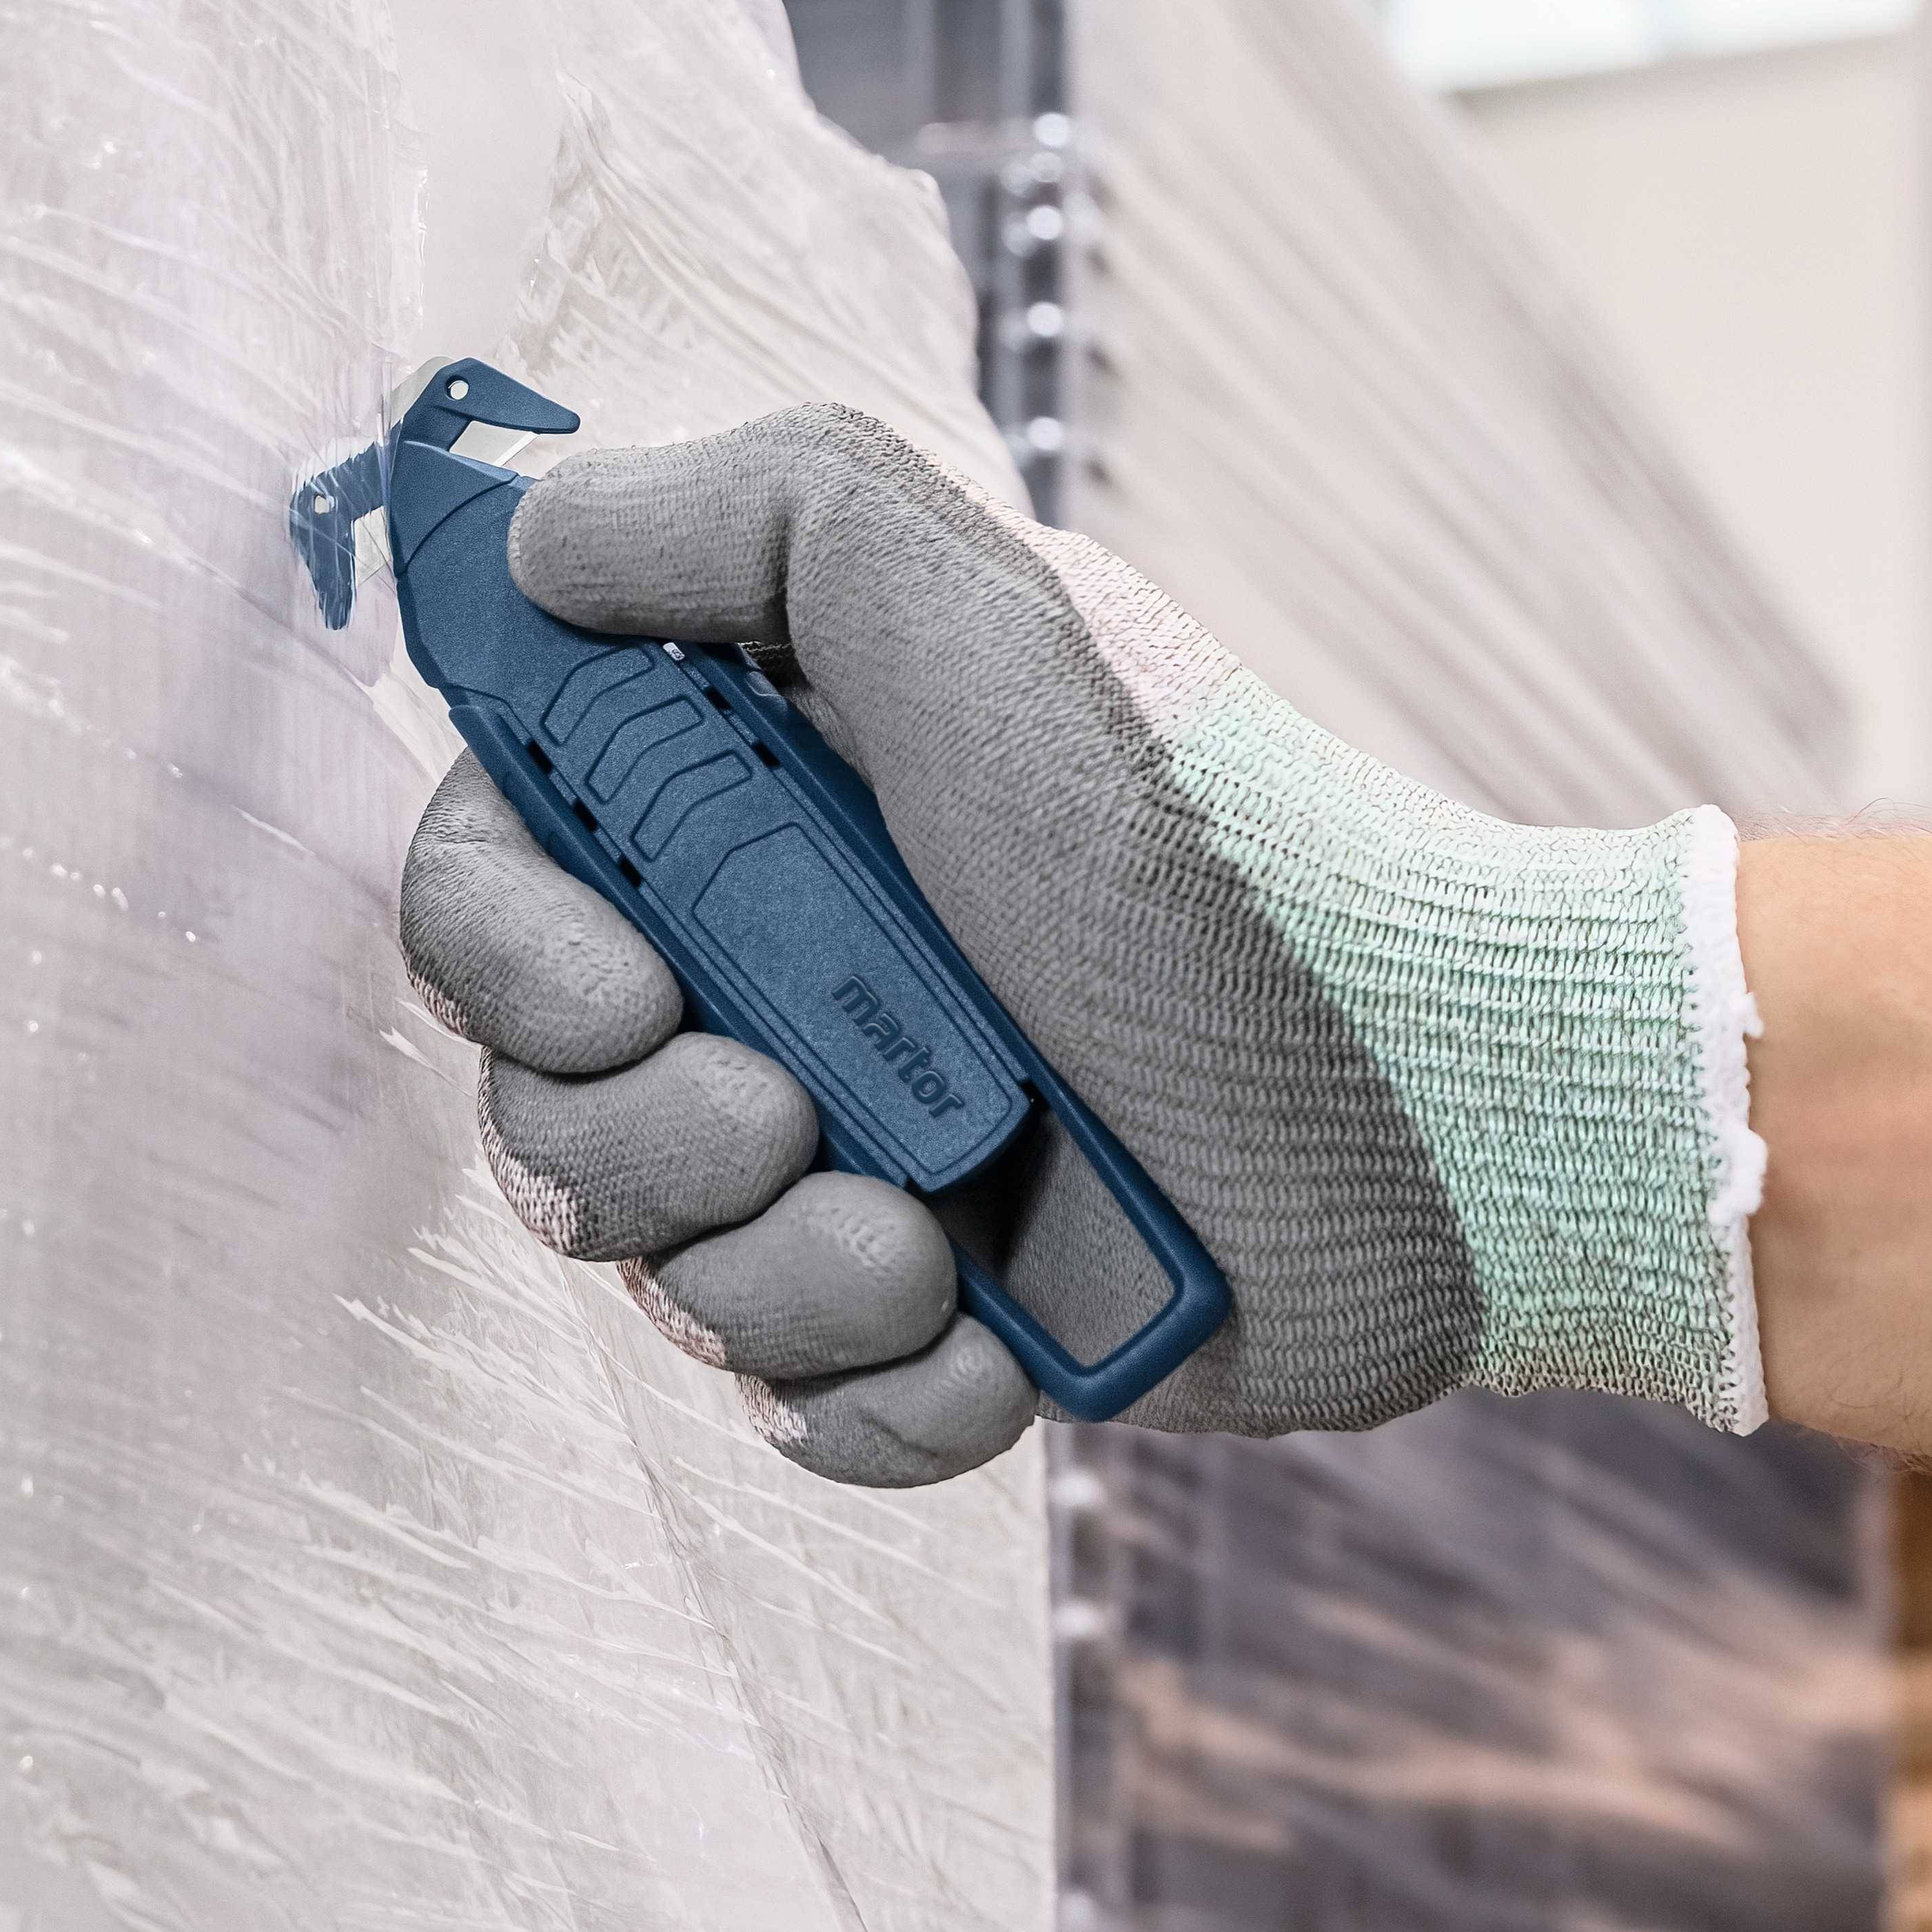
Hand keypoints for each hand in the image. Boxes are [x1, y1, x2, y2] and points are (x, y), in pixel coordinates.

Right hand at [396, 407, 1765, 1483]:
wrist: (1434, 1105)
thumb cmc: (1210, 848)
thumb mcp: (982, 611)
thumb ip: (748, 516)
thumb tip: (536, 536)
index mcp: (761, 805)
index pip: (497, 876)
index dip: (504, 946)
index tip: (618, 985)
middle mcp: (786, 976)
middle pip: (542, 1094)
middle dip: (637, 1131)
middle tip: (789, 1113)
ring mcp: (857, 1157)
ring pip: (661, 1268)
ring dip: (770, 1273)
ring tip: (928, 1241)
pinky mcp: (941, 1322)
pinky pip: (802, 1416)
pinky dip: (879, 1400)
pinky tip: (991, 1350)